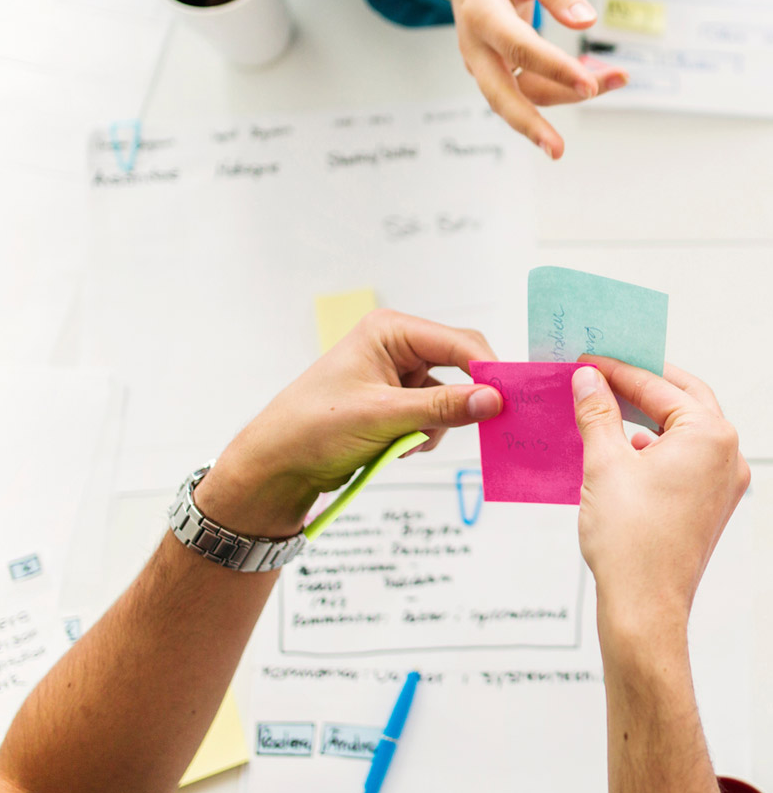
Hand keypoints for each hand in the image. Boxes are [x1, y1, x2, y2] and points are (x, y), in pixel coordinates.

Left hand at [205, 310, 501, 534]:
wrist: (279, 462)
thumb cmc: (315, 425)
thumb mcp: (383, 416)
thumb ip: (441, 407)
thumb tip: (494, 400)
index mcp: (390, 330)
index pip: (457, 341)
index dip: (488, 368)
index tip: (513, 399)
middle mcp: (396, 345)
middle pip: (459, 364)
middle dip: (464, 399)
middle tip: (487, 425)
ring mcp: (396, 374)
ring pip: (449, 396)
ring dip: (438, 424)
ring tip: (405, 443)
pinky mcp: (395, 402)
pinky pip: (433, 415)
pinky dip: (425, 434)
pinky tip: (398, 448)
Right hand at [416, 0, 628, 158]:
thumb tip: (586, 23)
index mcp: (480, 10)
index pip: (516, 45)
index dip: (553, 67)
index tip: (589, 84)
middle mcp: (474, 46)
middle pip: (499, 93)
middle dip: (529, 124)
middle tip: (557, 149)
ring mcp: (481, 65)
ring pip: (519, 97)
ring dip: (564, 99)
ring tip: (614, 80)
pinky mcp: (494, 74)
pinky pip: (526, 90)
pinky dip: (561, 89)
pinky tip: (597, 79)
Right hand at [571, 358, 749, 634]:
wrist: (643, 605)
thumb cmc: (632, 542)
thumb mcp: (604, 462)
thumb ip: (598, 412)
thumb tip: (589, 381)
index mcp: (710, 437)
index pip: (659, 386)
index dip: (618, 371)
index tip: (589, 363)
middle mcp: (726, 457)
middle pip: (683, 398)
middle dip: (642, 383)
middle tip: (603, 373)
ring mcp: (721, 483)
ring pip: (684, 428)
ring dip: (647, 413)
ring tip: (606, 407)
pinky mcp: (709, 504)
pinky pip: (684, 456)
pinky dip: (654, 443)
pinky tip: (621, 446)